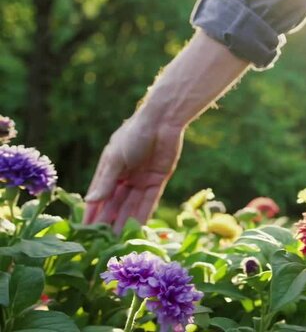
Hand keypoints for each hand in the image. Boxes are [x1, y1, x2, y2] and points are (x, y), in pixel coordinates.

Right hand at [84, 112, 183, 232]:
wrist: (162, 121)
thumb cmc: (134, 134)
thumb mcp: (116, 158)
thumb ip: (106, 181)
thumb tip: (92, 201)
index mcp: (109, 169)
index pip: (99, 196)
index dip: (92, 213)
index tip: (85, 230)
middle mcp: (124, 177)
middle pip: (115, 204)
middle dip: (109, 222)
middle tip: (102, 242)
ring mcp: (141, 180)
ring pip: (132, 206)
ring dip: (126, 222)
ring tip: (119, 241)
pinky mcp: (157, 180)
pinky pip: (149, 201)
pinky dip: (144, 214)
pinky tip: (138, 228)